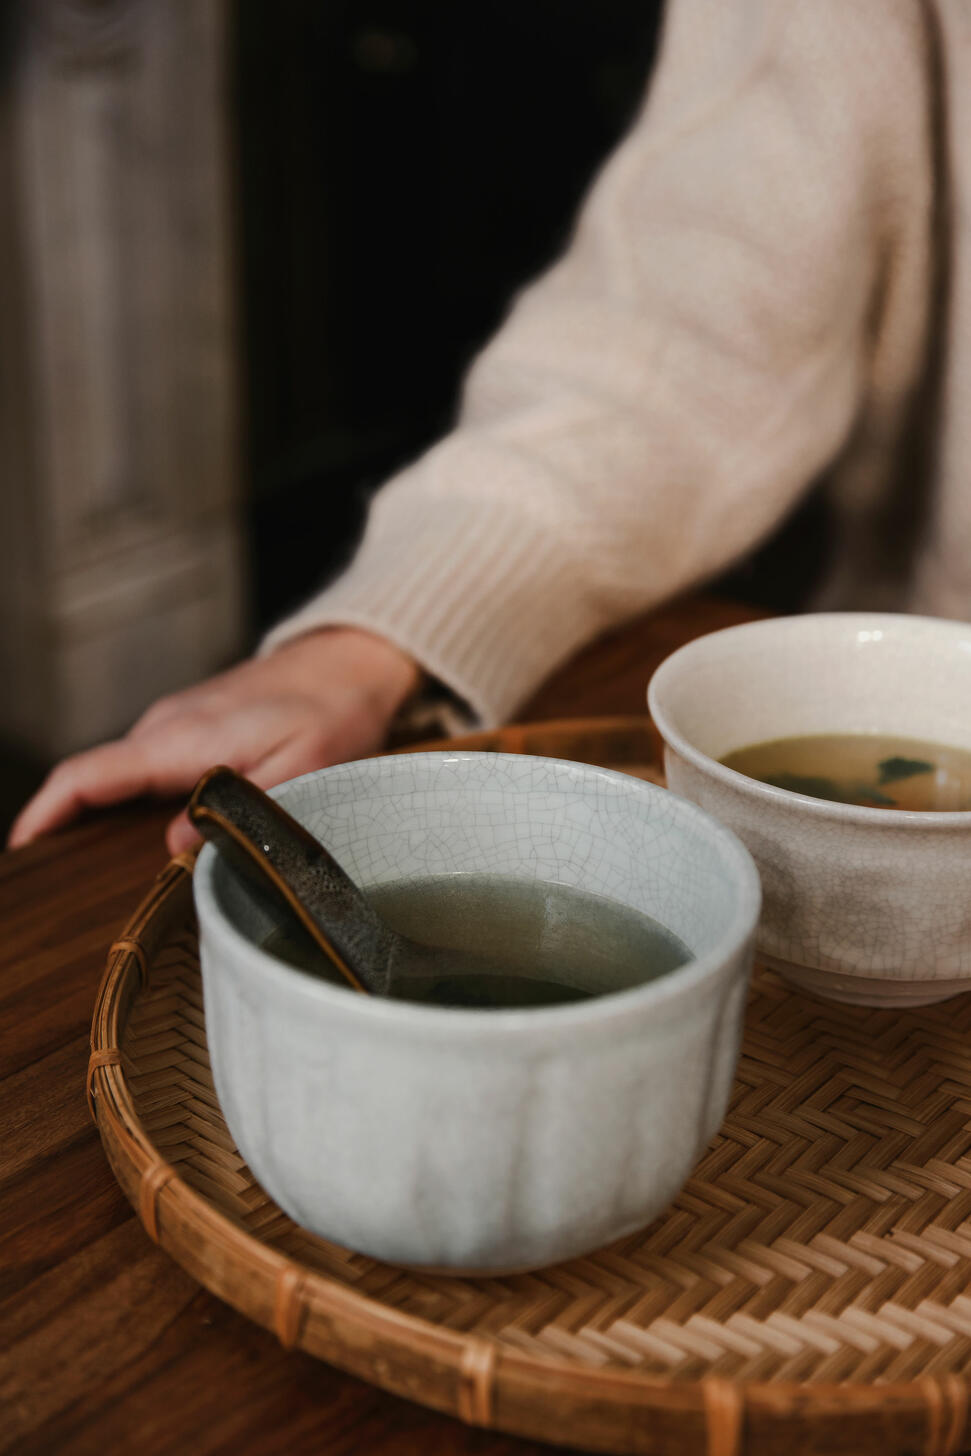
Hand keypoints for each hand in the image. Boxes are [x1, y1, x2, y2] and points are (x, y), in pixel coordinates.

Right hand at [7, 628, 420, 855]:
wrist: (349, 660)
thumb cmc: (332, 711)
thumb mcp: (303, 767)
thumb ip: (240, 807)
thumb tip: (175, 847)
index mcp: (180, 740)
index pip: (87, 775)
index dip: (45, 815)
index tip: (22, 852)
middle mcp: (165, 729)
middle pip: (93, 782)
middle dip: (64, 829)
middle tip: (59, 888)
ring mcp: (175, 726)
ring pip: (121, 777)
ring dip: (101, 818)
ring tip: (96, 878)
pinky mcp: (192, 729)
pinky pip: (146, 769)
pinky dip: (132, 802)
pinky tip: (148, 839)